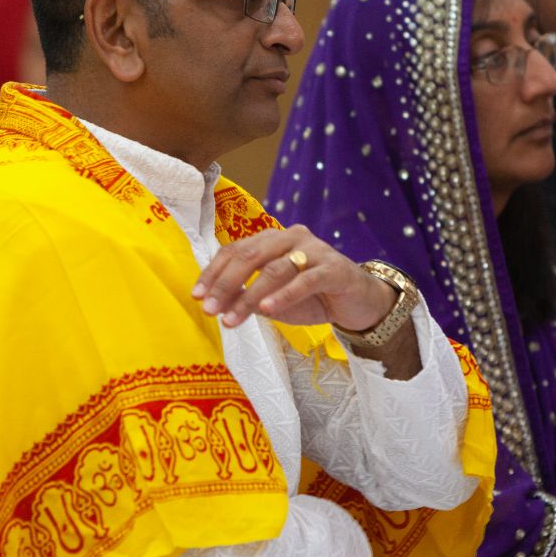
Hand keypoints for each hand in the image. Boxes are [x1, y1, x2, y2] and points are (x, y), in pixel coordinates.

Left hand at [192, 224, 394, 330]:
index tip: (196, 296)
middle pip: (250, 255)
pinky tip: (267, 311)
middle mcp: (291, 237)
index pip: (235, 251)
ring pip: (274, 269)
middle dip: (224, 284)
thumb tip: (214, 303)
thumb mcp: (272, 300)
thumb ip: (246, 297)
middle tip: (208, 309)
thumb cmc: (312, 298)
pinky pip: (305, 280)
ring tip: (231, 319)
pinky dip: (284, 295)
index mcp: (273, 240)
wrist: (359, 303)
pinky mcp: (334, 269)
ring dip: (249, 296)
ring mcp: (315, 250)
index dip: (213, 272)